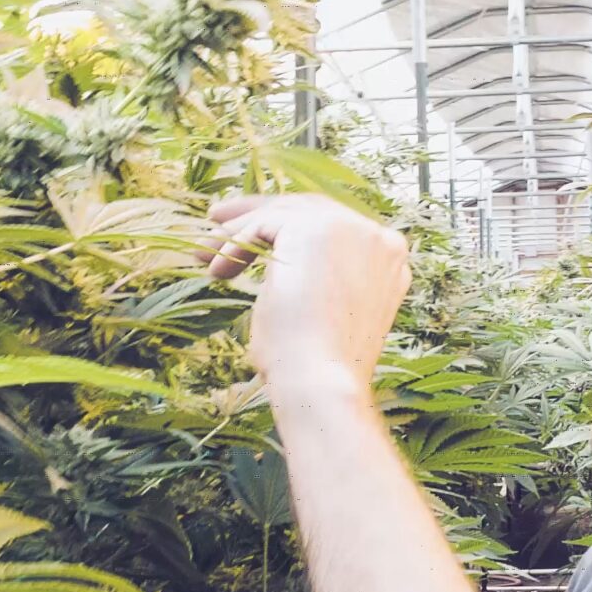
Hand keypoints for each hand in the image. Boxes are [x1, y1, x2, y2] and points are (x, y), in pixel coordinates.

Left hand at [200, 193, 409, 406]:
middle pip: (309, 209)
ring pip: (284, 213)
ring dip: (239, 232)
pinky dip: (235, 245)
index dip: (289, 226)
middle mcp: (378, 239)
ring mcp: (352, 229)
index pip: (333, 227)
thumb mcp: (322, 315)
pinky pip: (264, 224)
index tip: (251, 235)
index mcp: (386, 261)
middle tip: (218, 222)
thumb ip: (317, 281)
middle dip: (260, 215)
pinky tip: (216, 272)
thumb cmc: (317, 366)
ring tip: (204, 253)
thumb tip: (285, 274)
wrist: (321, 382)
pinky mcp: (317, 228)